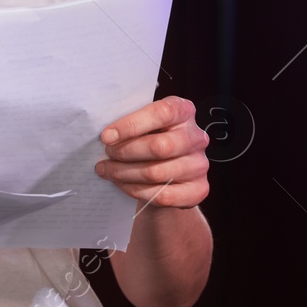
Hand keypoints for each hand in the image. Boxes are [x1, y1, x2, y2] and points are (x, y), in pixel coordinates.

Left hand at [97, 95, 209, 209]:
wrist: (168, 171)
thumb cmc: (150, 139)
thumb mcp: (144, 124)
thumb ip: (130, 122)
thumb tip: (107, 136)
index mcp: (184, 111)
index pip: (162, 113)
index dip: (131, 125)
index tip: (106, 137)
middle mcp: (196, 137)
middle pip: (159, 147)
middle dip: (125, 152)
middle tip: (107, 155)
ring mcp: (199, 165)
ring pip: (156, 173)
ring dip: (124, 173)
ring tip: (106, 170)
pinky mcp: (198, 189)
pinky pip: (162, 194)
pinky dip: (135, 190)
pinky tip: (122, 184)